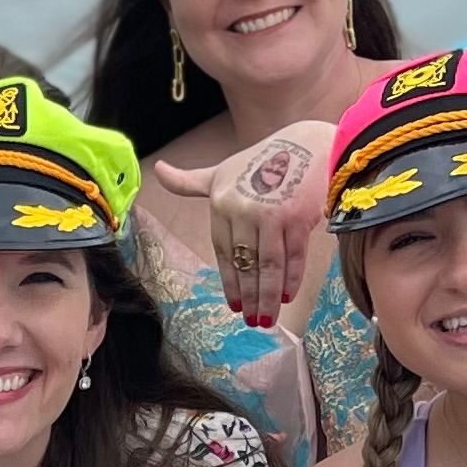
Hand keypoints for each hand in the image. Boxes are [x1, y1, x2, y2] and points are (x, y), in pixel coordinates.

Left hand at [148, 120, 333, 321]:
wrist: (309, 144)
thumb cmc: (263, 161)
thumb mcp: (221, 172)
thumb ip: (189, 181)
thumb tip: (156, 170)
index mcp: (222, 202)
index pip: (223, 253)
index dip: (230, 283)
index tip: (235, 306)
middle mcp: (244, 210)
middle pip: (245, 263)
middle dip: (249, 296)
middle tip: (253, 322)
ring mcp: (272, 214)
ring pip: (268, 265)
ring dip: (267, 296)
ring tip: (267, 319)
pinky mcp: (298, 217)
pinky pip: (292, 256)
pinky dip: (290, 279)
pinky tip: (287, 297)